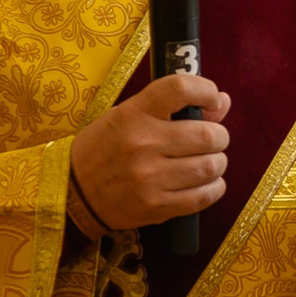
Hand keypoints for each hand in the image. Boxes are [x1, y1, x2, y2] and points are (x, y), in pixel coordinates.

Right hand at [68, 74, 232, 234]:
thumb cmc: (104, 147)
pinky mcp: (156, 207)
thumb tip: (223, 102)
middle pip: (207, 134)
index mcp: (133, 114)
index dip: (206, 91)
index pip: (180, 89)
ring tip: (209, 162)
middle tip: (214, 139)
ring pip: (210, 167)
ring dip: (218, 163)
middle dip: (219, 136)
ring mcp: (149, 178)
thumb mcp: (128, 116)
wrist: (72, 191)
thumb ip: (175, 107)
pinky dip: (214, 188)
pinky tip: (208, 183)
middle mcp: (142, 144)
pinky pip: (202, 197)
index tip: (212, 99)